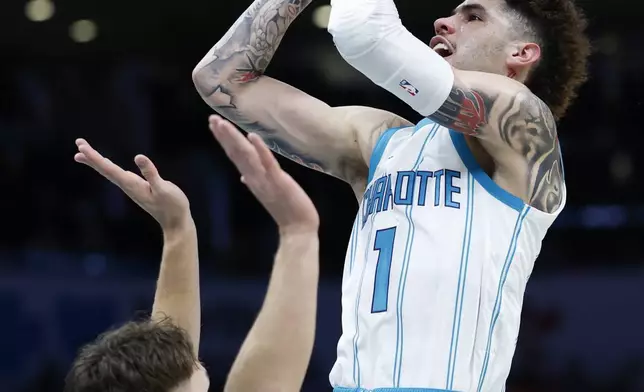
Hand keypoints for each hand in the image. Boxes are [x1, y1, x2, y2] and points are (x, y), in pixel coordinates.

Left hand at [74, 139, 190, 230]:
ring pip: (110, 171)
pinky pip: (118, 174)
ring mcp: (132, 187)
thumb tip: (139, 157)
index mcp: (131, 185)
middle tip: (78, 143)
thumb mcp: (163, 189)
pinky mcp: (138, 188)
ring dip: (97, 161)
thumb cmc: (172, 206)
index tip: (82, 147)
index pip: (108, 168)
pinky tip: (107, 166)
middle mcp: (128, 185)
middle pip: (105, 169)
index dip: (94, 157)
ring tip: (84, 153)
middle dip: (91, 157)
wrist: (175, 222)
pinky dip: (109, 167)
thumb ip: (151, 174)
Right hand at [208, 115, 318, 233]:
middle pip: (236, 153)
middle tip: (211, 119)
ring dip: (234, 138)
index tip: (214, 125)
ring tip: (222, 123)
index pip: (236, 156)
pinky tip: (252, 135)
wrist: (298, 228)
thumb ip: (255, 182)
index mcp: (253, 179)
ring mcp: (265, 179)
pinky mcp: (279, 181)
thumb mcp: (269, 193)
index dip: (225, 140)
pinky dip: (259, 149)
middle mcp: (255, 178)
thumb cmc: (286, 210)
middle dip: (224, 136)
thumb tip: (243, 176)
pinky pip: (268, 163)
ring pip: (246, 155)